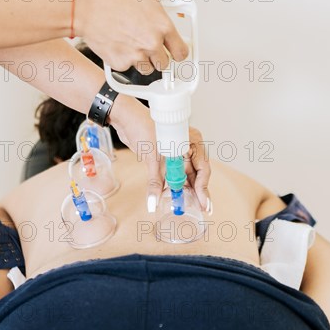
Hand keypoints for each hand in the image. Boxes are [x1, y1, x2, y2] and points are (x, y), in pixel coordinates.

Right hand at [75, 0, 188, 73]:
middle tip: (149, 44)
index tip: (176, 51)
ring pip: (147, 69)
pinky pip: (128, 68)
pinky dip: (125, 60)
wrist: (86, 7)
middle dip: (159, 56)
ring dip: (143, 60)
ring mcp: (136, 56)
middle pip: (164, 64)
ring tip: (132, 43)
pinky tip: (119, 44)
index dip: (179, 52)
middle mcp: (152, 44)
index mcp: (163, 27)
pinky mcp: (121, 64)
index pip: (181, 52)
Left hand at [111, 97, 211, 212]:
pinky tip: (178, 198)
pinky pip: (176, 174)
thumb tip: (153, 202)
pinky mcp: (169, 158)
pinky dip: (176, 185)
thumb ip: (155, 181)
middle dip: (199, 192)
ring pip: (187, 175)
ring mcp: (179, 152)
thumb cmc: (142, 127)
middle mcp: (189, 147)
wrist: (126, 118)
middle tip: (202, 210)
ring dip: (188, 190)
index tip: (203, 203)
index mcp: (192, 141)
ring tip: (191, 207)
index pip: (203, 168)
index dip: (203, 188)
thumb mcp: (151, 157)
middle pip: (198, 173)